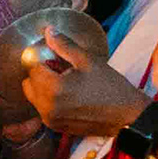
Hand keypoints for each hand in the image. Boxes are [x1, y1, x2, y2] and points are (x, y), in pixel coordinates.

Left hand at [26, 36, 157, 139]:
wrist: (128, 115)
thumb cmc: (111, 87)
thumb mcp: (89, 61)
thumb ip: (64, 45)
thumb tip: (48, 31)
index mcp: (53, 89)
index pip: (34, 69)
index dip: (46, 62)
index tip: (60, 63)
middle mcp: (47, 107)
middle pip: (29, 84)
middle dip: (42, 76)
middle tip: (63, 73)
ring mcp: (51, 119)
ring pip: (34, 97)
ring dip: (44, 89)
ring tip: (68, 85)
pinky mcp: (56, 127)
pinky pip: (43, 109)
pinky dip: (50, 102)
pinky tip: (70, 98)